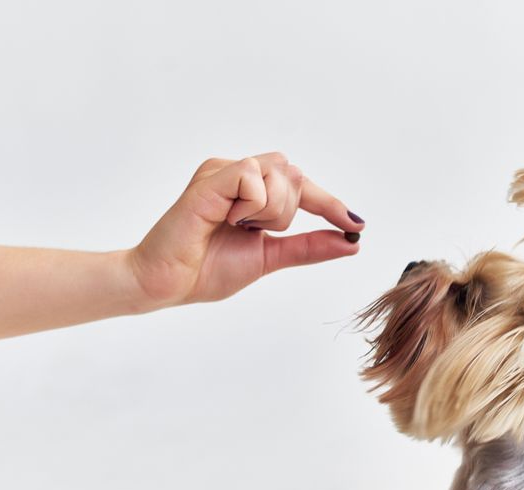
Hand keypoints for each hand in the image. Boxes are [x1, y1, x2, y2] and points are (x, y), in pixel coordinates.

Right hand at [129, 152, 363, 307]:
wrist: (168, 284)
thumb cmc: (206, 269)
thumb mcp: (270, 257)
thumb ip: (308, 246)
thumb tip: (350, 242)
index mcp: (250, 189)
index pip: (301, 186)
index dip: (330, 204)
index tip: (355, 224)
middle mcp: (237, 173)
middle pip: (295, 175)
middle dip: (288, 212)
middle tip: (252, 231)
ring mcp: (222, 172)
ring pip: (280, 173)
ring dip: (271, 210)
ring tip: (236, 226)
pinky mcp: (210, 178)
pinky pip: (253, 177)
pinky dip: (251, 206)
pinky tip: (226, 220)